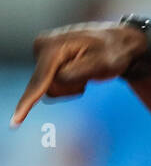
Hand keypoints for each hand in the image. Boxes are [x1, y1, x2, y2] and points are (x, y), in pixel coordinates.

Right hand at [9, 22, 147, 126]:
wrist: (119, 43)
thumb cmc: (114, 53)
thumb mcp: (101, 65)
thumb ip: (75, 74)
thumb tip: (54, 83)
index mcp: (53, 46)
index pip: (39, 81)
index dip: (27, 103)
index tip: (15, 122)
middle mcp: (41, 46)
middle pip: (48, 87)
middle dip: (71, 87)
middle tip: (91, 73)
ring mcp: (42, 53)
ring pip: (51, 89)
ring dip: (71, 86)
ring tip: (87, 70)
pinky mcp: (46, 61)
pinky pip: (53, 85)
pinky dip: (69, 84)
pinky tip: (80, 71)